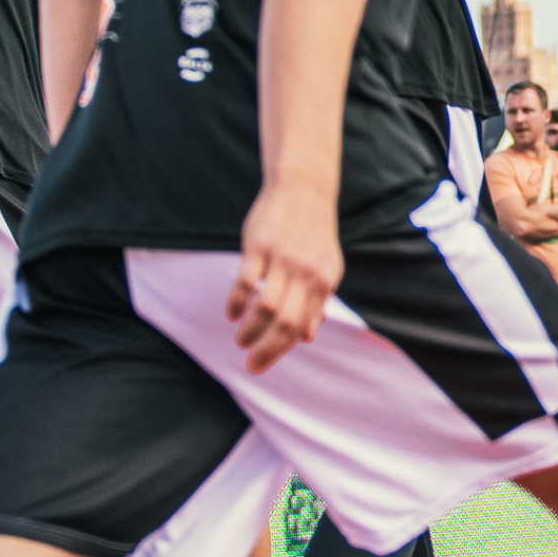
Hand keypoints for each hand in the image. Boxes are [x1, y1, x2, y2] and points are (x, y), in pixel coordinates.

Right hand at [227, 183, 343, 373]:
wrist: (304, 191)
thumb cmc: (313, 235)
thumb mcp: (325, 268)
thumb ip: (318, 302)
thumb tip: (307, 338)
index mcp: (325, 281)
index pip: (303, 325)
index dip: (282, 348)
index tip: (263, 364)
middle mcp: (307, 273)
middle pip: (286, 322)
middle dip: (267, 350)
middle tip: (251, 365)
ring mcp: (283, 260)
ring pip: (266, 307)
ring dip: (251, 330)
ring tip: (241, 341)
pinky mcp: (260, 246)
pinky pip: (246, 282)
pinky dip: (238, 303)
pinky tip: (232, 314)